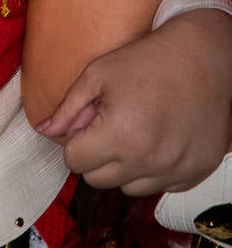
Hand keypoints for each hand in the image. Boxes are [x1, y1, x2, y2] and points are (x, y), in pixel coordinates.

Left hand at [35, 11, 231, 195]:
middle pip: (97, 180)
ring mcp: (174, 171)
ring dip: (123, 166)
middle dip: (95, 155)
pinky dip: (152, 170)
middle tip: (108, 125)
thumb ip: (68, 108)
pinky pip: (159, 186)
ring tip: (134, 132)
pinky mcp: (194, 174)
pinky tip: (157, 140)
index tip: (86, 123)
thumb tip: (42, 131)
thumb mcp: (98, 74)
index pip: (75, 161)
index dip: (75, 140)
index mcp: (120, 135)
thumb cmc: (147, 60)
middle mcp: (148, 161)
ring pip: (127, 188)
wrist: (204, 59)